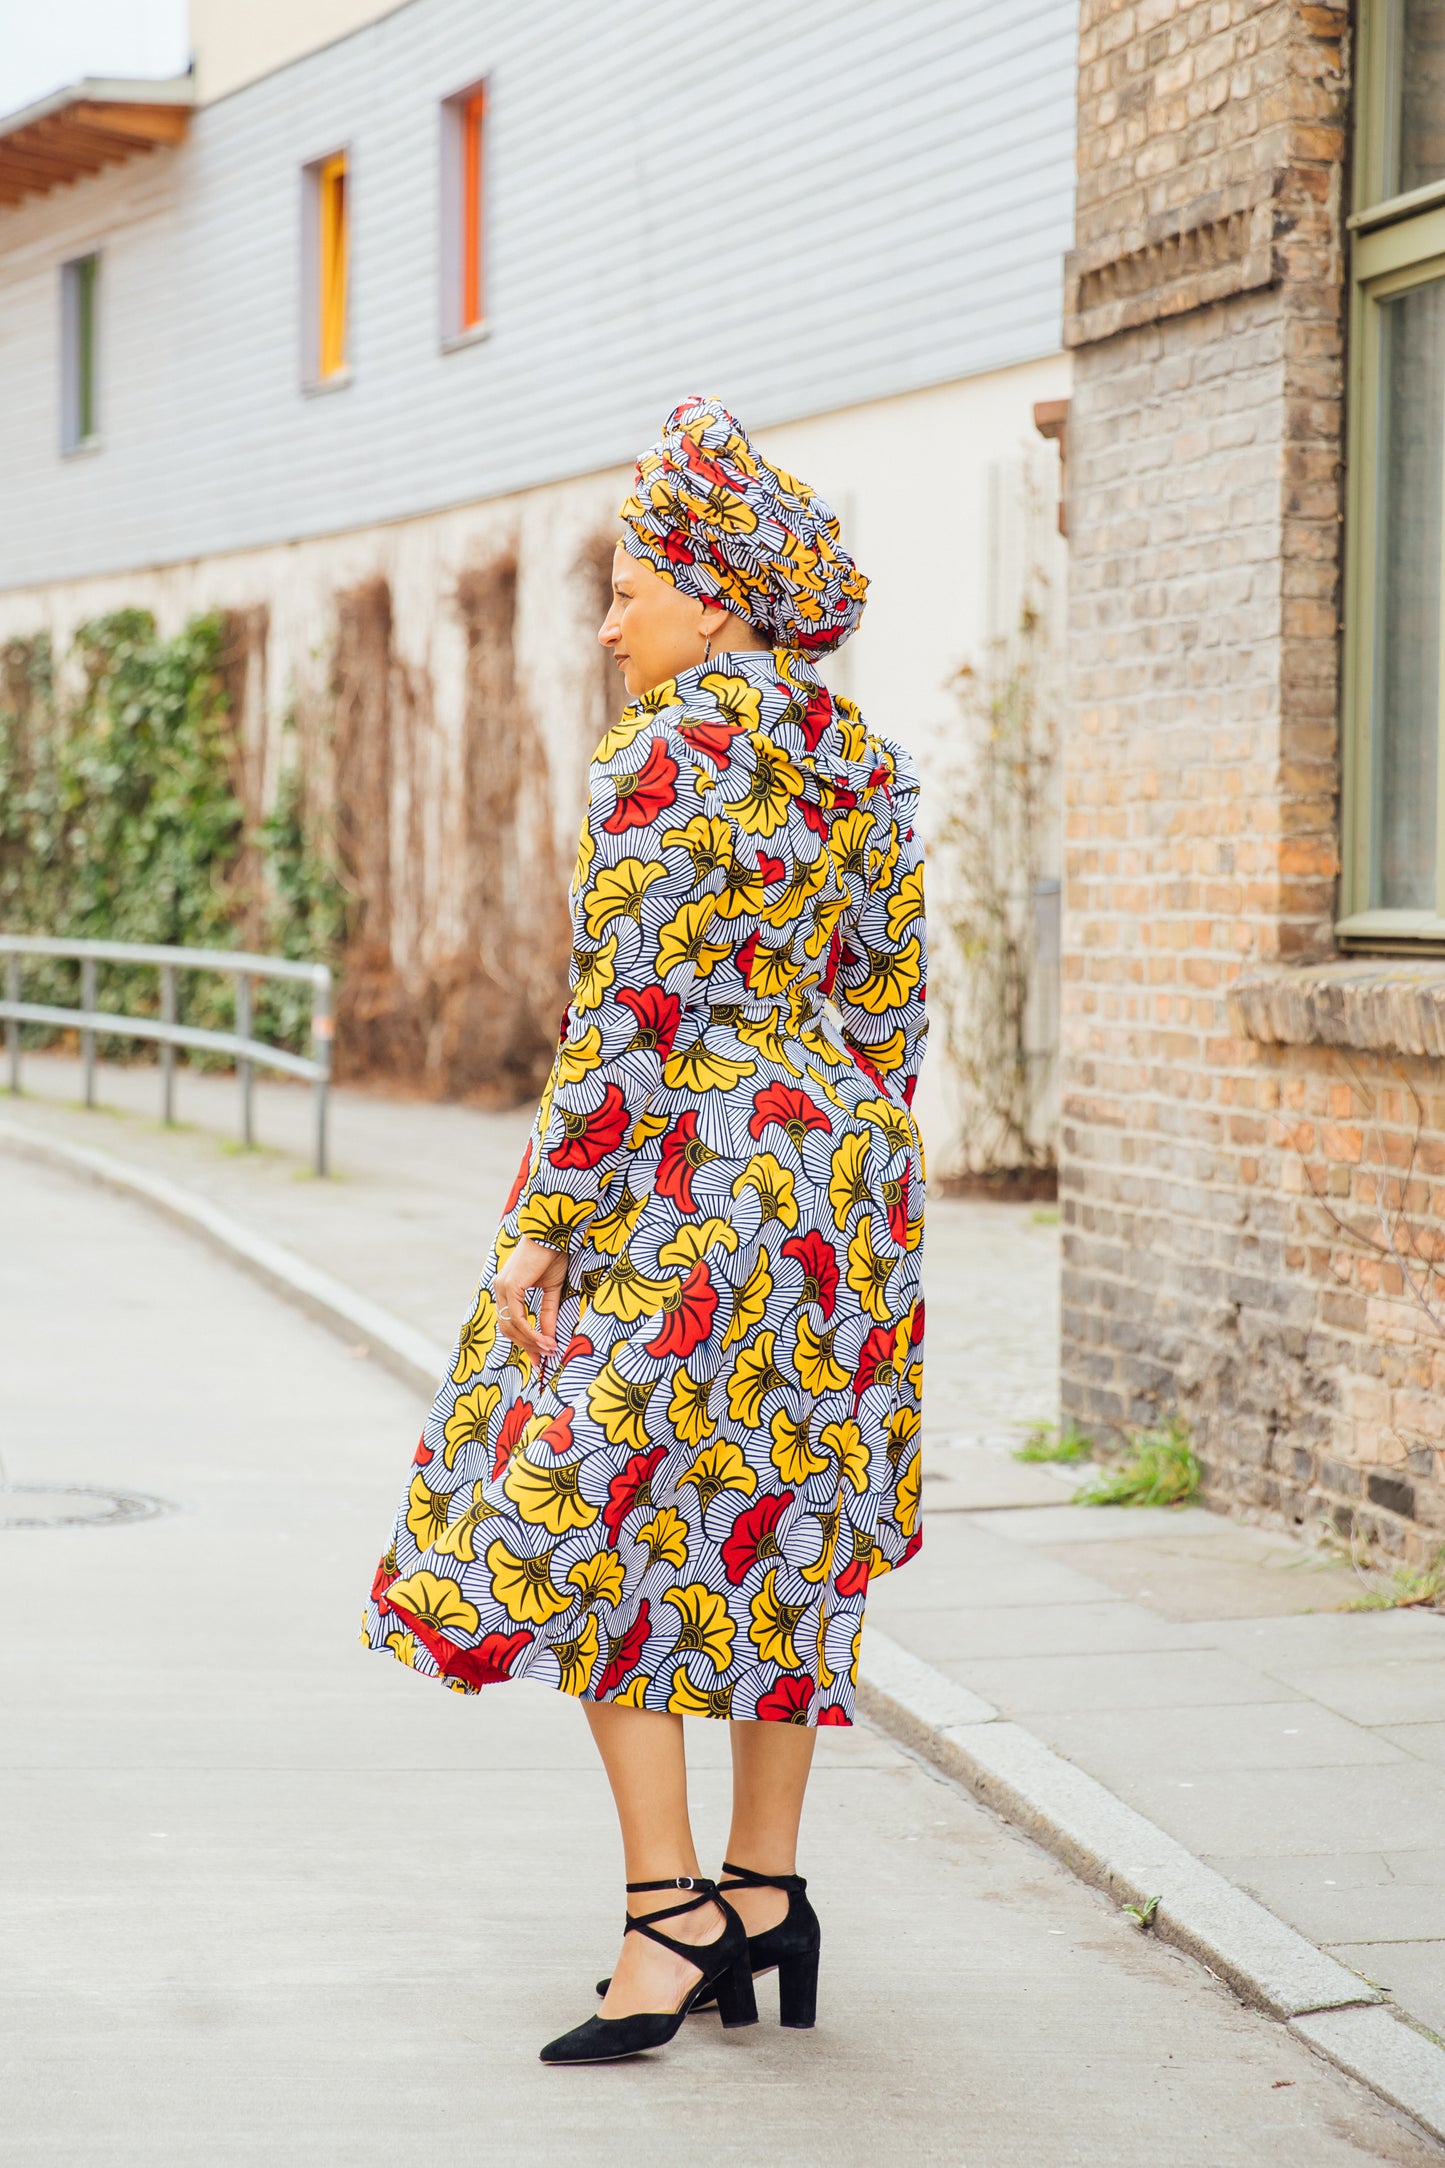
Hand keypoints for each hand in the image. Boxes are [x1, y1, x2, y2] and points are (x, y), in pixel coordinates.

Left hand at [492, 1237, 568, 1367]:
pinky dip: (532, 1332)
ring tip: (549, 1349)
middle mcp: (500, 1289)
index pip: (510, 1322)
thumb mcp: (552, 1290)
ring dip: (531, 1342)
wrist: (553, 1233)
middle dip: (527, 1345)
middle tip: (544, 1358)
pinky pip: (519, 1318)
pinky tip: (546, 1339)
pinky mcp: (510, 1287)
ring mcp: (503, 1288)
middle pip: (508, 1329)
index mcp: (506, 1289)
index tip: (539, 1357)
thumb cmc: (552, 1256)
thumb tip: (549, 1339)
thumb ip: (548, 1314)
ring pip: (512, 1327)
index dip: (524, 1341)